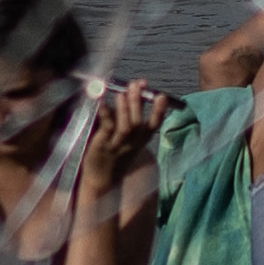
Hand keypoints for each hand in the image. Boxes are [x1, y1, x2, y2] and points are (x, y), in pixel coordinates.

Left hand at [77, 80, 168, 245]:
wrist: (101, 179)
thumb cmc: (113, 154)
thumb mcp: (125, 137)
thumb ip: (127, 114)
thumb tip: (126, 92)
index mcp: (140, 140)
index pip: (154, 124)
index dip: (159, 110)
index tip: (162, 96)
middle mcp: (131, 143)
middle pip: (138, 122)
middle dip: (139, 102)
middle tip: (137, 85)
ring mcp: (117, 145)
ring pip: (125, 127)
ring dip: (125, 109)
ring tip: (123, 94)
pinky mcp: (103, 146)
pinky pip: (106, 130)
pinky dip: (105, 116)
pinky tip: (102, 104)